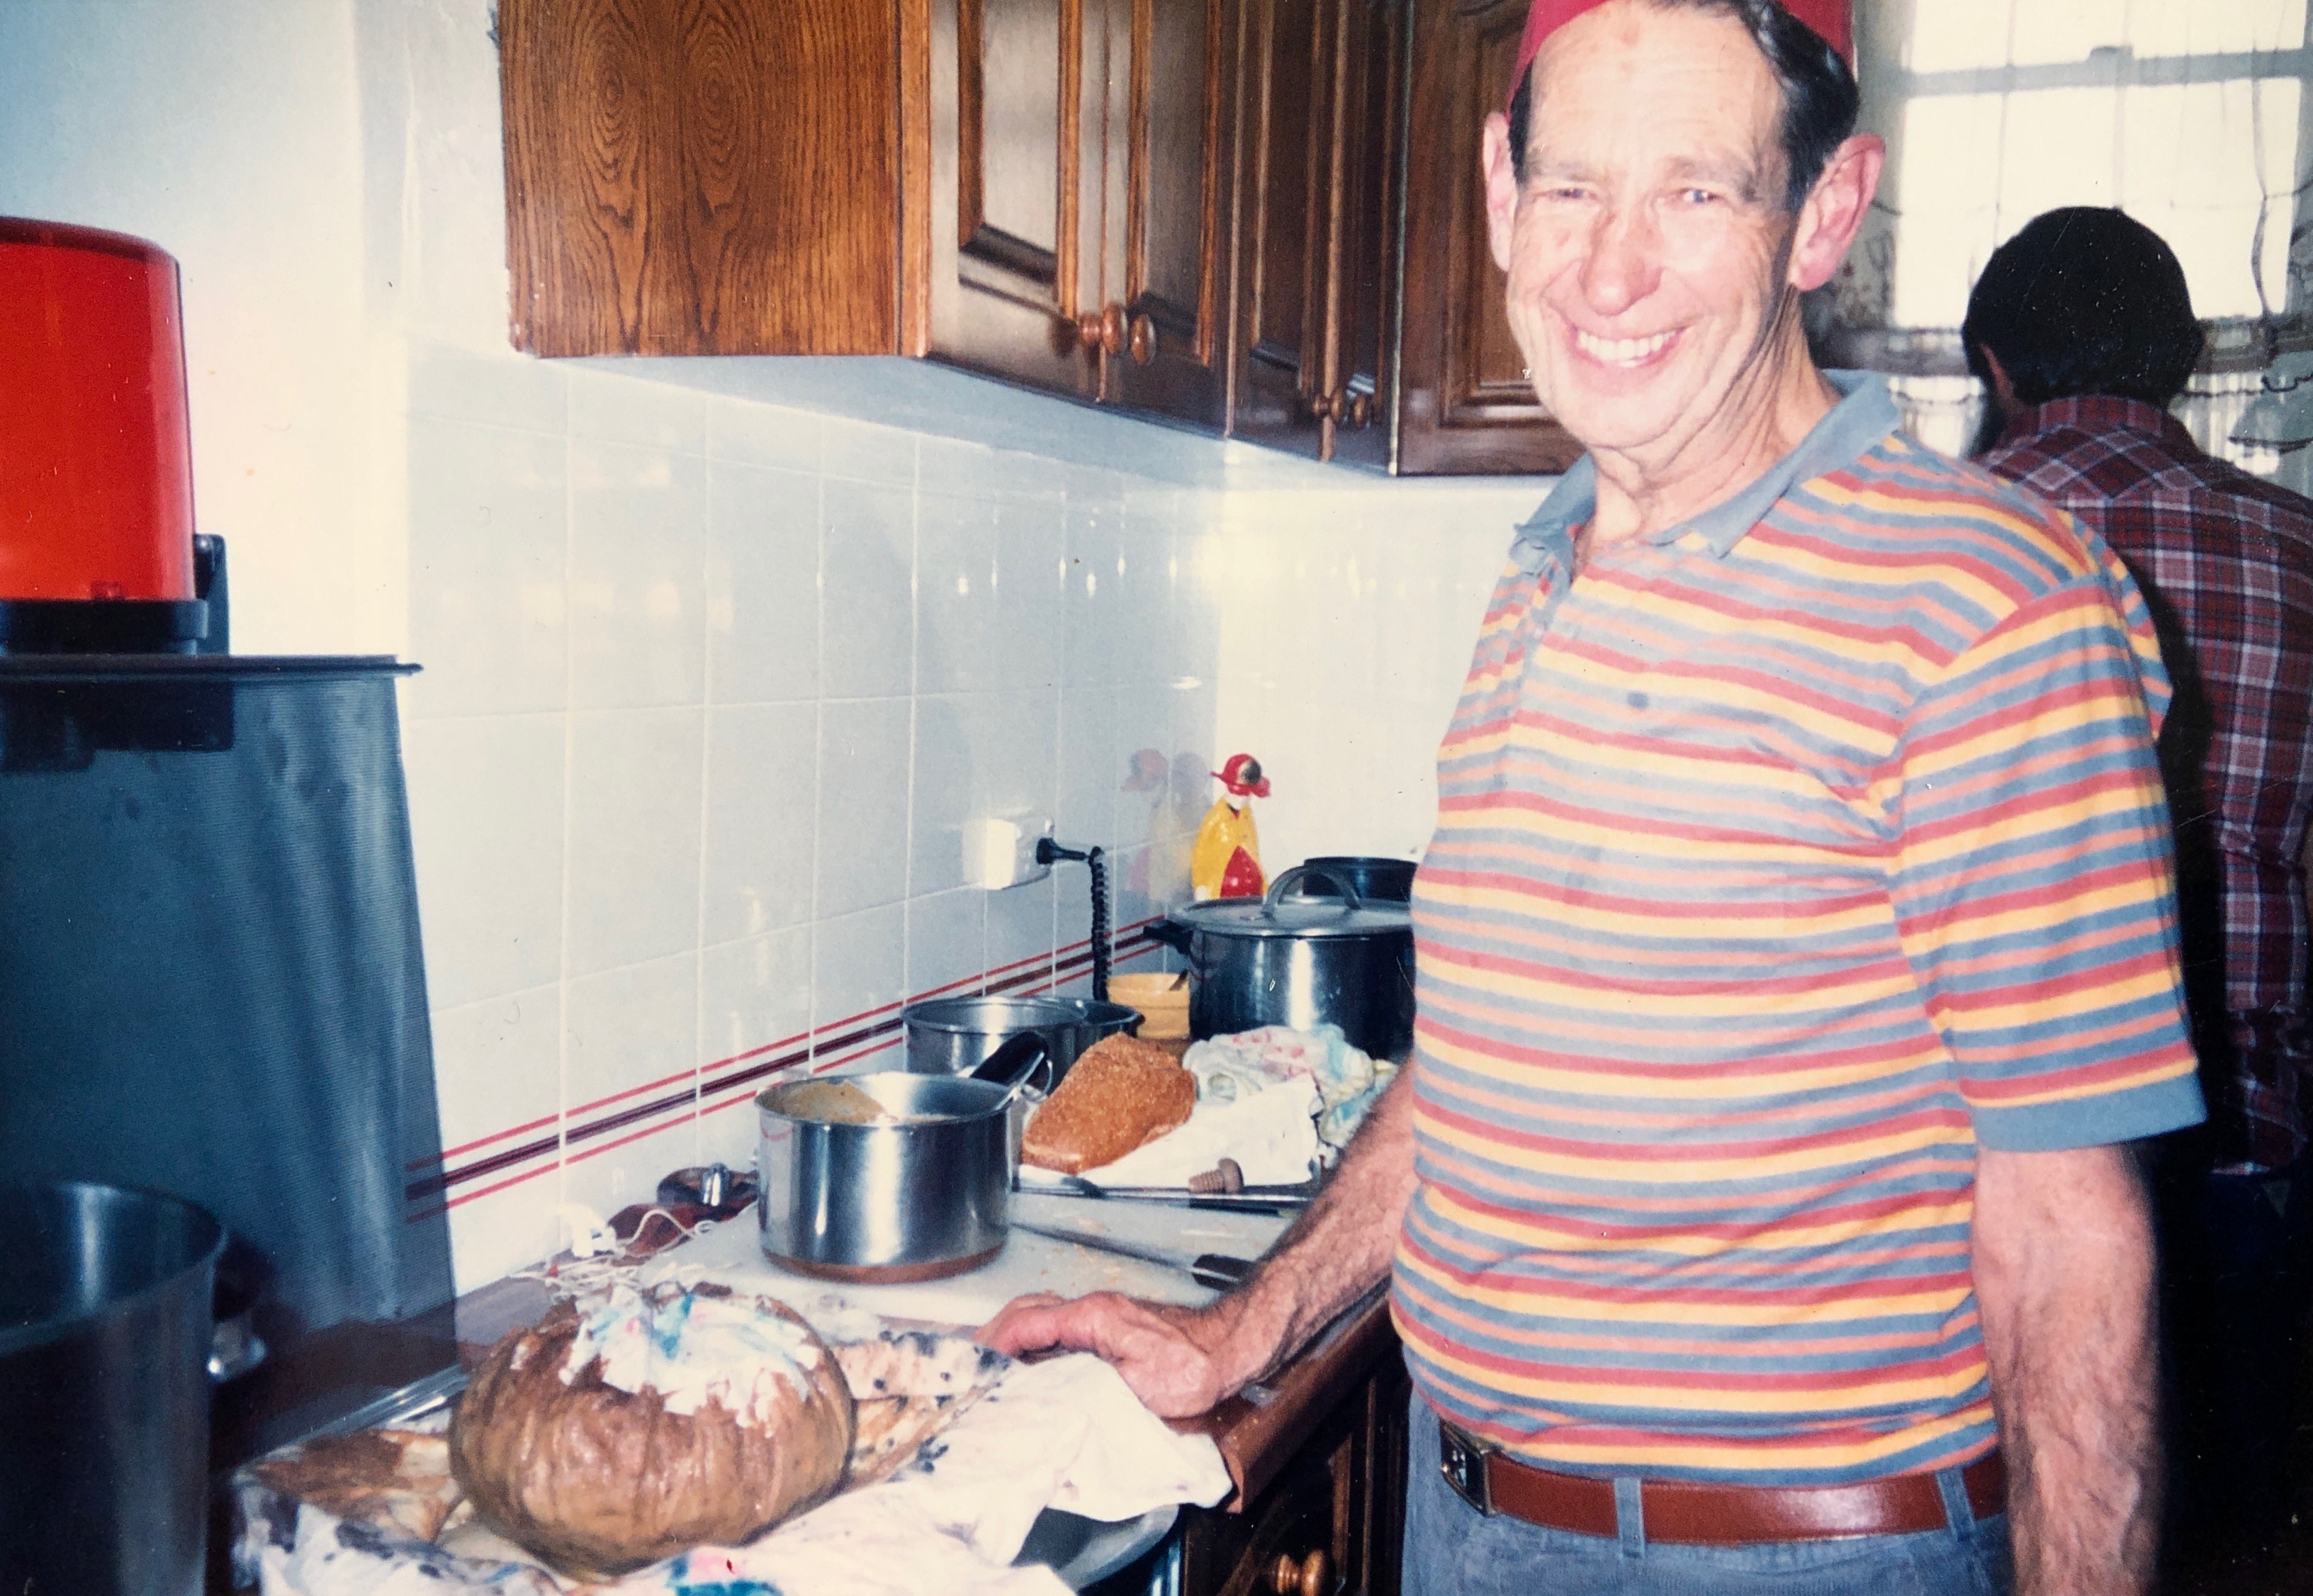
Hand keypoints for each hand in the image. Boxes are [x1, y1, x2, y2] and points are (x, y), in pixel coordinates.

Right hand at [977, 1290, 1252, 1416]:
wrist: (1229, 1348)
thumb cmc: (1191, 1366)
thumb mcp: (1135, 1387)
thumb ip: (1087, 1387)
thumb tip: (1047, 1398)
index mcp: (1091, 1317)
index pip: (1026, 1321)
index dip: (994, 1343)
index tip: (974, 1363)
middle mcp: (1092, 1308)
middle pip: (1028, 1309)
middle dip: (995, 1332)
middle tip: (974, 1362)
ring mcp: (1102, 1314)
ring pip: (1043, 1313)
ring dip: (1015, 1334)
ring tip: (996, 1365)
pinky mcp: (1112, 1325)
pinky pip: (1061, 1324)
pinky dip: (1037, 1338)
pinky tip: (1034, 1363)